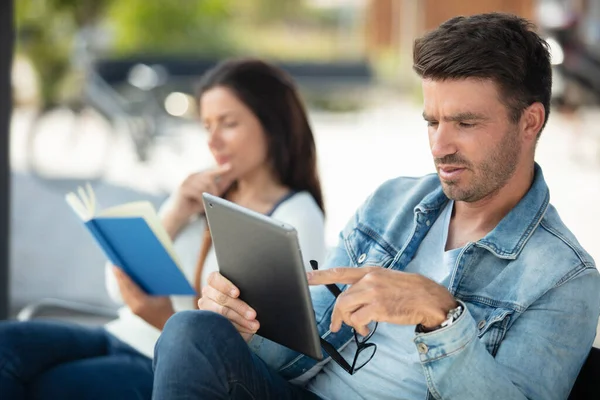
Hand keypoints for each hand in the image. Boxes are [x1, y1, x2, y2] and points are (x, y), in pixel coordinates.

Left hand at [113, 266, 174, 329]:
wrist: (168, 324)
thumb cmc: (167, 308)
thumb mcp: (162, 294)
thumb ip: (153, 286)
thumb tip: (146, 274)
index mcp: (142, 302)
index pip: (129, 286)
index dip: (122, 276)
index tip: (117, 267)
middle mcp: (134, 307)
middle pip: (124, 290)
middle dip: (119, 278)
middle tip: (115, 268)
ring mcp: (133, 310)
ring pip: (123, 294)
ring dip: (120, 284)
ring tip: (118, 274)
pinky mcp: (134, 311)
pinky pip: (126, 298)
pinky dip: (124, 290)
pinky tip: (123, 285)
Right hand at [163, 164, 234, 233]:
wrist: (178, 213)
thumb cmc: (194, 204)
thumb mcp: (207, 196)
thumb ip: (216, 189)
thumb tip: (228, 181)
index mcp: (197, 176)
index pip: (210, 172)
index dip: (220, 170)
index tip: (230, 167)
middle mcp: (191, 176)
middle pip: (209, 179)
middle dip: (214, 190)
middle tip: (214, 200)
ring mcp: (186, 182)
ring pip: (204, 186)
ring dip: (208, 197)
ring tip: (206, 204)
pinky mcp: (183, 189)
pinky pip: (198, 193)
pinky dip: (202, 200)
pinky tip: (201, 205)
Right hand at [197, 271, 258, 341]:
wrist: (238, 314)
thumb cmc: (243, 297)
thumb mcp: (243, 291)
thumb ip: (244, 288)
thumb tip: (255, 294)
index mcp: (214, 280)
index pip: (215, 279)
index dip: (226, 286)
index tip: (237, 293)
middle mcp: (207, 292)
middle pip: (221, 298)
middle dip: (239, 307)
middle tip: (253, 315)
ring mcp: (206, 307)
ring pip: (222, 313)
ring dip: (240, 320)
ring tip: (254, 325)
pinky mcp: (208, 321)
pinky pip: (222, 325)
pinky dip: (237, 328)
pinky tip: (248, 331)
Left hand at [307, 266, 457, 335]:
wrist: (428, 298)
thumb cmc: (408, 290)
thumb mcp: (386, 278)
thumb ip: (367, 284)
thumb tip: (351, 300)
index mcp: (369, 272)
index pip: (339, 272)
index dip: (320, 275)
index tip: (306, 277)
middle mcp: (369, 280)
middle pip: (340, 298)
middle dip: (337, 315)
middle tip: (337, 326)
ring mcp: (373, 293)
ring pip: (346, 308)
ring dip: (349, 322)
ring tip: (360, 326)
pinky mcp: (378, 308)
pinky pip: (357, 319)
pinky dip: (359, 327)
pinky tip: (366, 328)